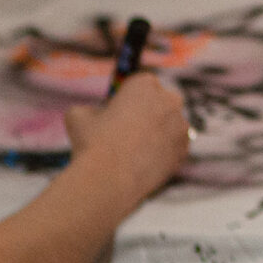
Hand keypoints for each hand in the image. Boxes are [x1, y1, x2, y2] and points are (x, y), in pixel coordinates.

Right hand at [64, 72, 189, 201]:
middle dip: (149, 111)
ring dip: (157, 132)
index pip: (141, 83)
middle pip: (161, 101)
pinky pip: (174, 145)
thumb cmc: (93, 142)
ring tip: (134, 150)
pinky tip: (144, 162)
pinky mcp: (185, 149)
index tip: (119, 110)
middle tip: (130, 129)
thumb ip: (91, 109)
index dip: (128, 96)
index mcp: (145, 85)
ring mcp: (181, 125)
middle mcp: (170, 100)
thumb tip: (95, 114)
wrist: (110, 178)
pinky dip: (163, 151)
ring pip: (169, 124)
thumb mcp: (78, 116)